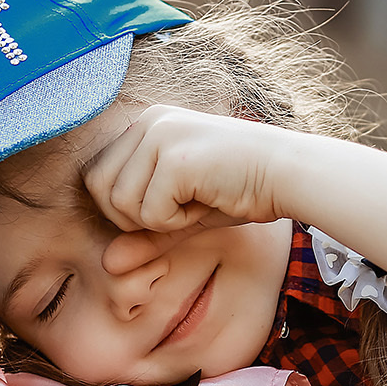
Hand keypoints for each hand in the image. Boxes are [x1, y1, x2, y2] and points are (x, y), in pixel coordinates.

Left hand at [82, 105, 291, 242]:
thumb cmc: (241, 189)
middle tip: (179, 210)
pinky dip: (177, 222)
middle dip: (134, 216)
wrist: (288, 175)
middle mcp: (149, 121)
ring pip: (119, 202)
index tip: (173, 203)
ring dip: (158, 219)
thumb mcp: (183, 214)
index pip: (98, 176)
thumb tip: (107, 264)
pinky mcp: (176, 158)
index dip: (128, 208)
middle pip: (99, 188)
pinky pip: (150, 212)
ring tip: (196, 202)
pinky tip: (207, 201)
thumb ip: (143, 234)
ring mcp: (161, 135)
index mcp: (147, 123)